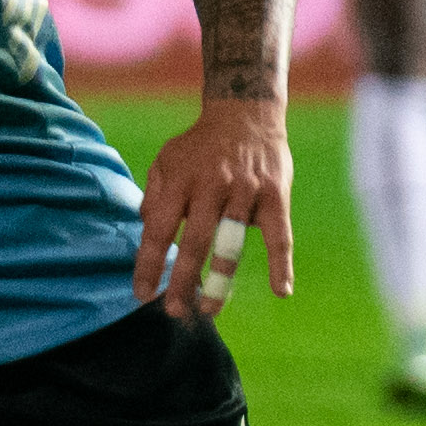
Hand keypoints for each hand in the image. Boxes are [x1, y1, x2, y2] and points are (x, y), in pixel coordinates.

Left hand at [131, 96, 294, 321]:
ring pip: (232, 243)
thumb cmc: (200, 146)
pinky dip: (282, 263)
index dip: (149, 263)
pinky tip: (282, 290)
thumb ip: (154, 196)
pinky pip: (280, 235)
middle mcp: (211, 187)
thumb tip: (147, 233)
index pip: (159, 229)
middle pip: (194, 243)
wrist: (245, 113)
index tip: (142, 294)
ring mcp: (245, 191)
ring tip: (210, 310)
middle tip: (174, 312)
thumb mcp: (166, 161)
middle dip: (182, 281)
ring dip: (221, 280)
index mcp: (180, 180)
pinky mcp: (275, 195)